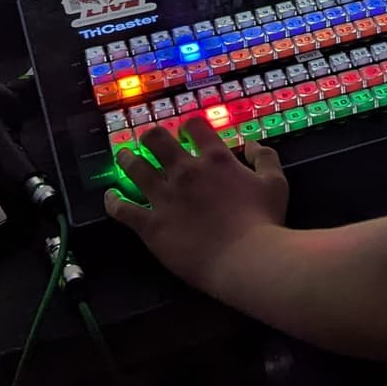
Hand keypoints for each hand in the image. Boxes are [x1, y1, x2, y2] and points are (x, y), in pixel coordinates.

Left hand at [106, 123, 288, 295]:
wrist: (246, 259)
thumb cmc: (264, 222)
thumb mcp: (276, 183)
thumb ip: (265, 158)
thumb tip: (252, 144)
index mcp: (215, 159)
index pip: (194, 127)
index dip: (188, 126)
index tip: (186, 132)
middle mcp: (185, 171)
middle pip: (156, 140)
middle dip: (150, 136)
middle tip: (149, 141)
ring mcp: (164, 197)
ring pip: (134, 168)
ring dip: (126, 159)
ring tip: (123, 157)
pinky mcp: (150, 225)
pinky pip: (123, 209)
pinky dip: (113, 201)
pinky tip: (110, 197)